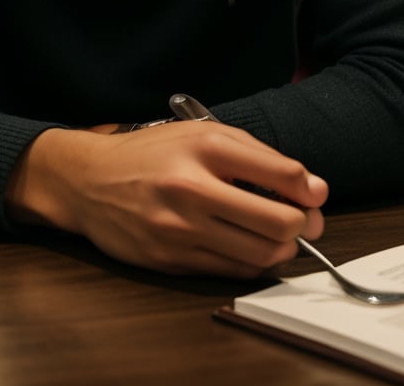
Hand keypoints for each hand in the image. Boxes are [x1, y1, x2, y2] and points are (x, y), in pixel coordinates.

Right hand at [4, 120, 327, 276]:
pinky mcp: (171, 259)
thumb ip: (255, 155)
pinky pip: (233, 270)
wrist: (89, 180)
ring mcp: (181, 228)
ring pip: (261, 253)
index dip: (310, 189)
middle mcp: (192, 187)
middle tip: (302, 221)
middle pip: (279, 222)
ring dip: (281, 248)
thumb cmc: (151, 154)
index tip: (314, 194)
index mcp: (205, 147)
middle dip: (303, 225)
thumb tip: (310, 187)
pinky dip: (252, 262)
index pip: (283, 173)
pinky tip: (247, 245)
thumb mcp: (199, 133)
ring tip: (276, 234)